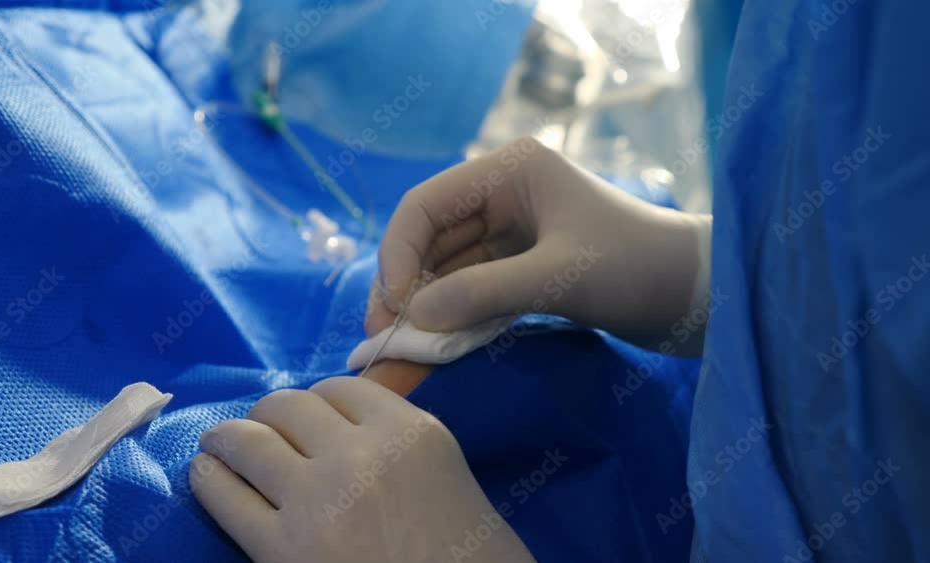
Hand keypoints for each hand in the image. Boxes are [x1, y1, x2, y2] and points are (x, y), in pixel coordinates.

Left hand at [190, 376, 535, 562]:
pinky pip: (226, 496)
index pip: (340, 388)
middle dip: (269, 415)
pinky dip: (209, 479)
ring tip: (218, 444)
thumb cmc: (470, 555)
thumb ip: (398, 439)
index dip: (317, 401)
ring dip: (228, 438)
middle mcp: (358, 454)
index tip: (308, 419)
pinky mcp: (281, 549)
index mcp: (408, 432)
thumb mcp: (445, 471)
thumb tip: (342, 425)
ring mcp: (317, 500)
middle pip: (288, 406)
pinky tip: (206, 476)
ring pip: (249, 442)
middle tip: (263, 431)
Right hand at [369, 137, 710, 346]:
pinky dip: (455, 313)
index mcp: (510, 170)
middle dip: (406, 285)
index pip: (426, 204)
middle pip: (430, 237)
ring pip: (448, 265)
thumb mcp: (559, 278)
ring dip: (427, 303)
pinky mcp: (524, 264)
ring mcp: (514, 230)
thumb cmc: (638, 268)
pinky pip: (473, 286)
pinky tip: (439, 342)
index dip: (398, 255)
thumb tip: (413, 316)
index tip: (392, 309)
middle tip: (385, 338)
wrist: (698, 295)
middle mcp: (504, 193)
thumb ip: (483, 294)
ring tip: (405, 347)